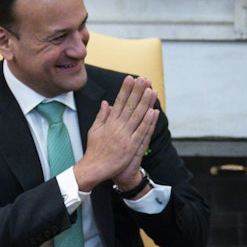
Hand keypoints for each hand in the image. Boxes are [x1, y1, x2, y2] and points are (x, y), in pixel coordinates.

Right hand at [73, 75, 159, 191]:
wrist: (94, 168)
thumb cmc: (95, 150)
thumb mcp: (94, 130)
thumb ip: (101, 115)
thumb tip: (106, 102)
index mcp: (109, 121)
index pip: (119, 101)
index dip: (125, 89)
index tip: (130, 78)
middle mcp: (117, 126)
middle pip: (129, 105)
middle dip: (137, 91)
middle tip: (144, 79)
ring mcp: (125, 136)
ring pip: (137, 116)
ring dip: (145, 102)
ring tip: (151, 90)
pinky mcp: (131, 146)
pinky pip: (141, 131)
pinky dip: (147, 121)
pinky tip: (152, 111)